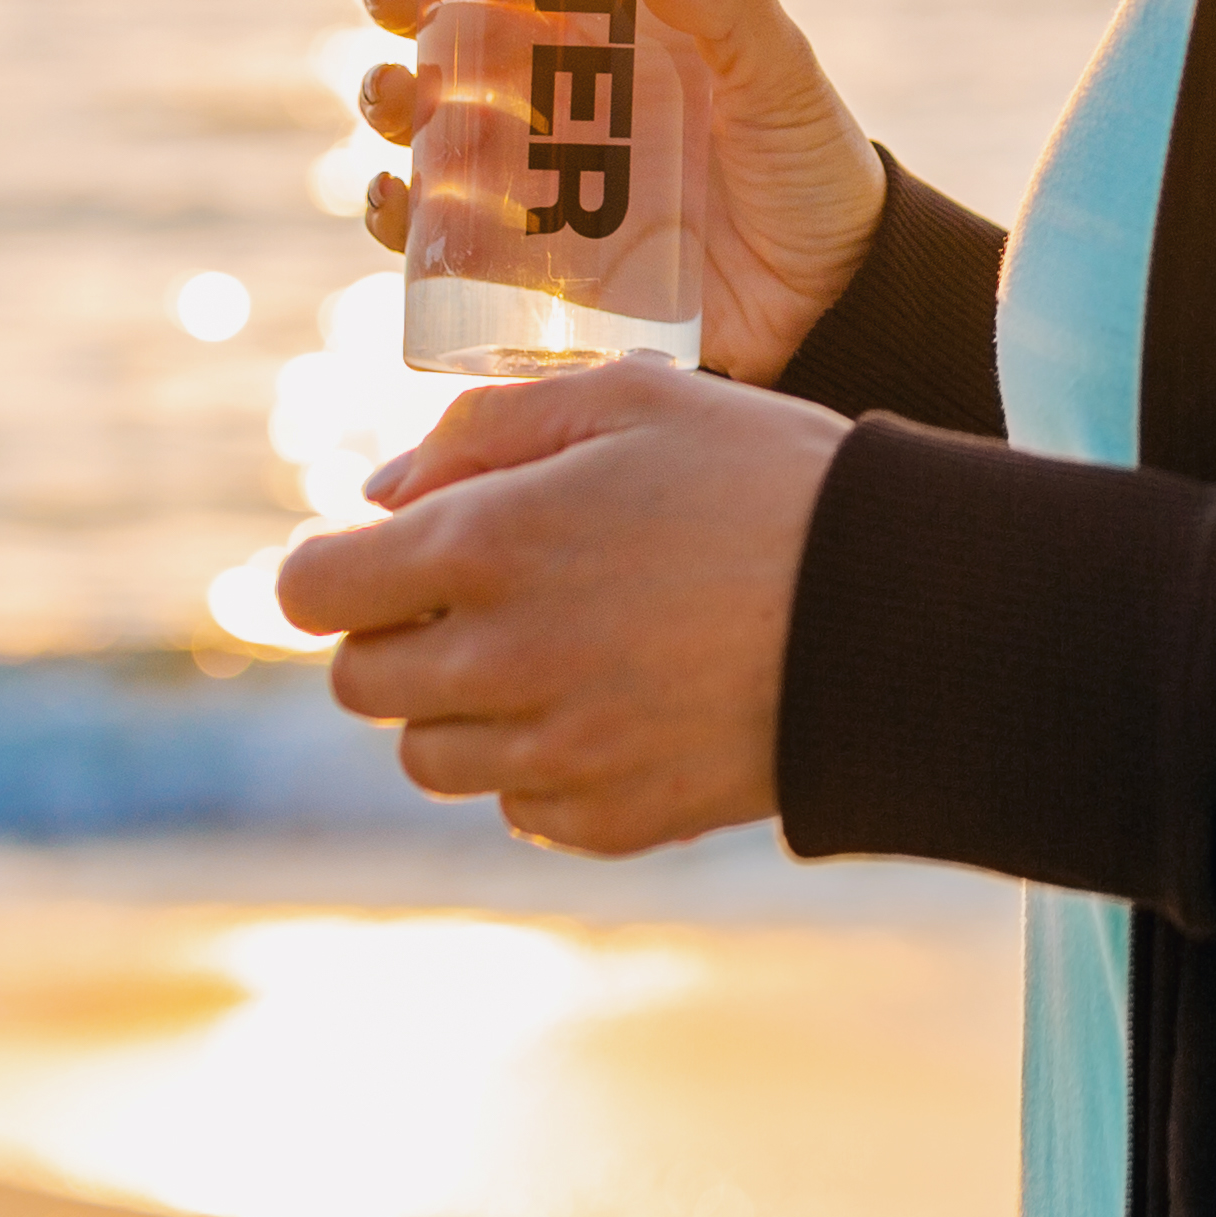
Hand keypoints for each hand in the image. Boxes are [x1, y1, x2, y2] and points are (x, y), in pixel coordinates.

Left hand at [277, 356, 851, 848]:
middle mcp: (501, 661)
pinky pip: (521, 809)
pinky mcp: (610, 821)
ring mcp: (555, 754)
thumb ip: (490, 426)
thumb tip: (381, 494)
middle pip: (361, 685)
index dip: (328, 570)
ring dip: (461, 707)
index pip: (313, 590)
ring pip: (431, 758)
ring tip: (552, 650)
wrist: (902, 611)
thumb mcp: (637, 395)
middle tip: (475, 597)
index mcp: (489, 544)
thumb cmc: (771, 479)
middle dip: (394, 636)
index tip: (372, 557)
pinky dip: (542, 765)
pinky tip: (614, 706)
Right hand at [350, 0, 888, 377]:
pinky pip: (434, 232)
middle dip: (396, 2)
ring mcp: (532, 171)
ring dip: (383, 97)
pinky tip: (395, 200)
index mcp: (608, 22)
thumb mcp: (782, 78)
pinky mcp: (524, 258)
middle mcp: (554, 87)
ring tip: (395, 98)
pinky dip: (396, 214)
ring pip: (421, 120)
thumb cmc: (811, 169)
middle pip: (440, 26)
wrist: (834, 301)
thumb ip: (732, 4)